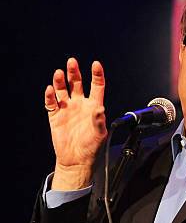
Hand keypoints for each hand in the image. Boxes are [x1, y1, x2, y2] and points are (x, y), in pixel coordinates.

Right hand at [45, 58, 107, 189]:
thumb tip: (100, 109)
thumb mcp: (99, 134)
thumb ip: (99, 121)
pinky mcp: (55, 116)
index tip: (96, 64)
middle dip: (74, 72)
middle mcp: (80, 105)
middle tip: (72, 62)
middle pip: (77, 83)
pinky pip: (51, 103)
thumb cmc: (91, 147)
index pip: (96, 86)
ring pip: (63, 90)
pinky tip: (51, 90)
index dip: (96, 75)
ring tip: (59, 73)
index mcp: (94, 107)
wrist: (76, 160)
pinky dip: (50, 96)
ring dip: (60, 81)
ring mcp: (67, 109)